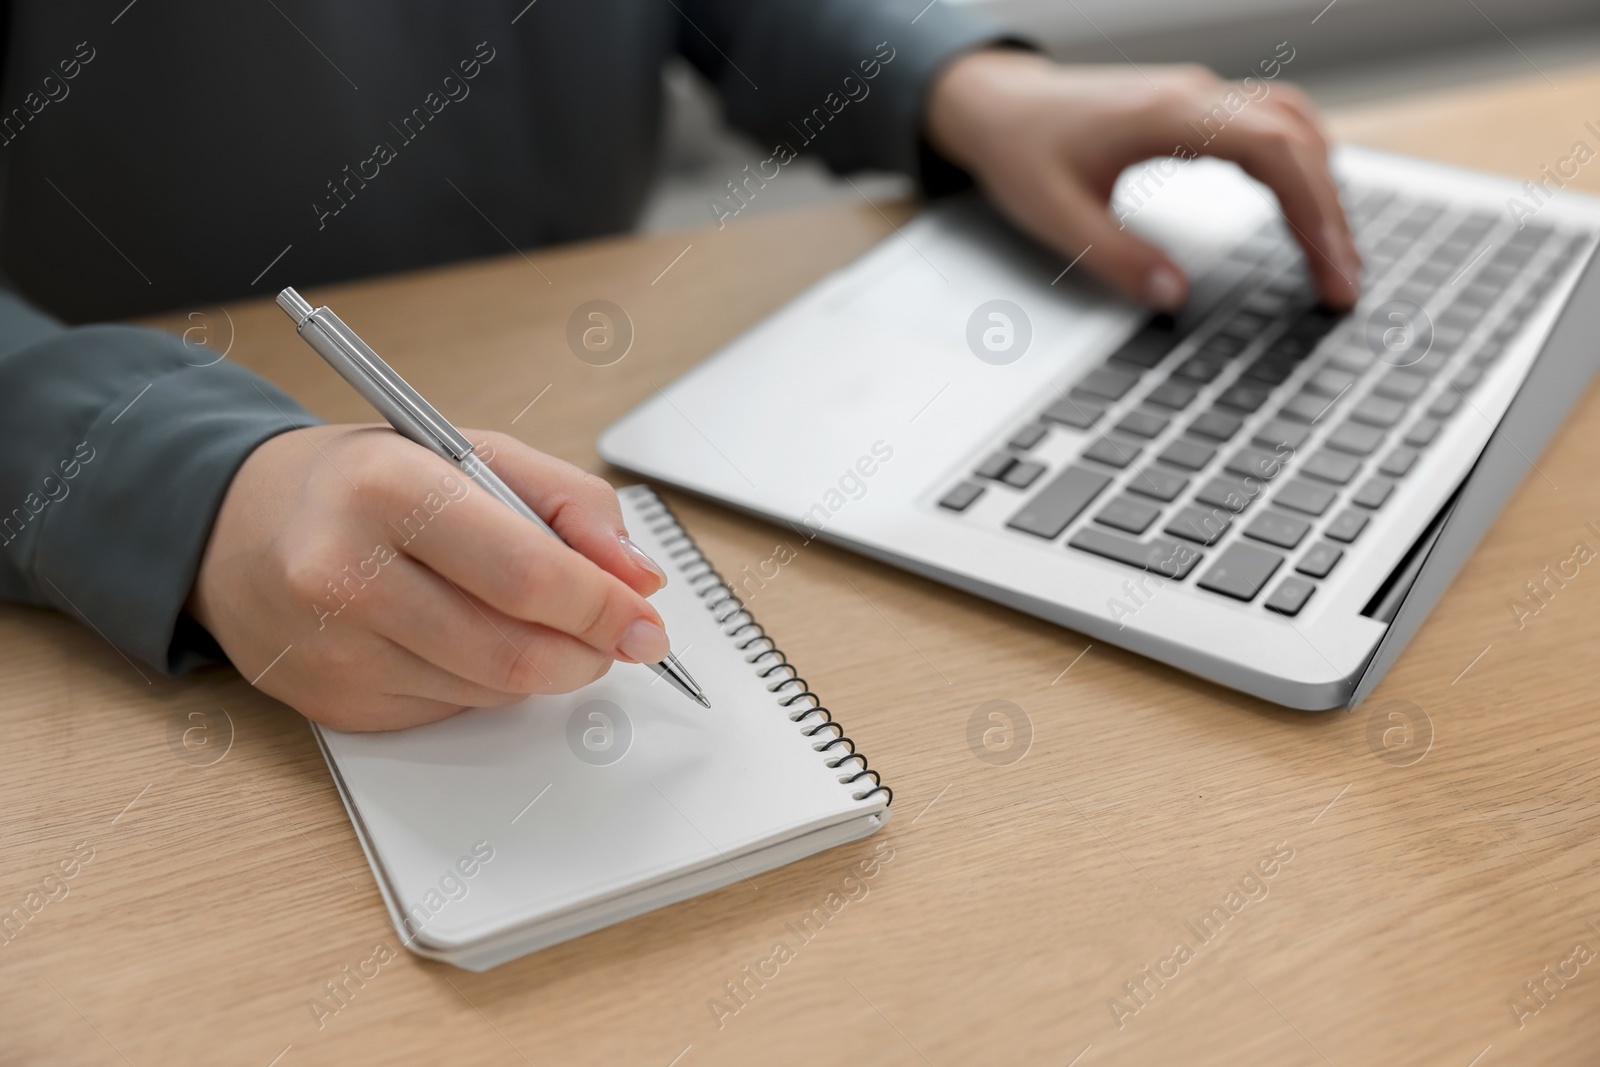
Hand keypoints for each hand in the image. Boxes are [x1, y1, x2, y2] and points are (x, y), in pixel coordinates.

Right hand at [186, 426, 671, 730]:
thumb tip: (637, 577)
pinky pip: (452, 711)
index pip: (527, 574)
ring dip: (542, 668)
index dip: (603, 606)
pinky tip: (461, 638)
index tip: (645, 620)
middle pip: (514, 651)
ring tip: (534, 622)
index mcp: (387, 489)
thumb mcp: (472, 454)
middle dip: (588, 652)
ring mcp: (332, 649)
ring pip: (491, 692)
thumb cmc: (367, 483)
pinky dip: (485, 684)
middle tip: (616, 638)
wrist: (237, 526)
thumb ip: (571, 503)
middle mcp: (344, 572)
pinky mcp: (333, 703)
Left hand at [925, 51, 1361, 309]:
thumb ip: (1116, 258)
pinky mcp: (1196, 110)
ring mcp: (1200, 98)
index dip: (1313, 207)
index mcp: (1168, 115)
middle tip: (1345, 283)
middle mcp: (1196, 96)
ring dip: (1323, 186)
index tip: (1332, 264)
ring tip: (1334, 256)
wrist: (995, 103)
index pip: (1272, 149)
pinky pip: (1272, 126)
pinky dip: (1301, 166)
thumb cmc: (1020, 150)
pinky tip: (1306, 208)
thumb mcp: (1055, 216)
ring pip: (1294, 126)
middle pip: (1298, 139)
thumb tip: (1175, 296)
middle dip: (1331, 213)